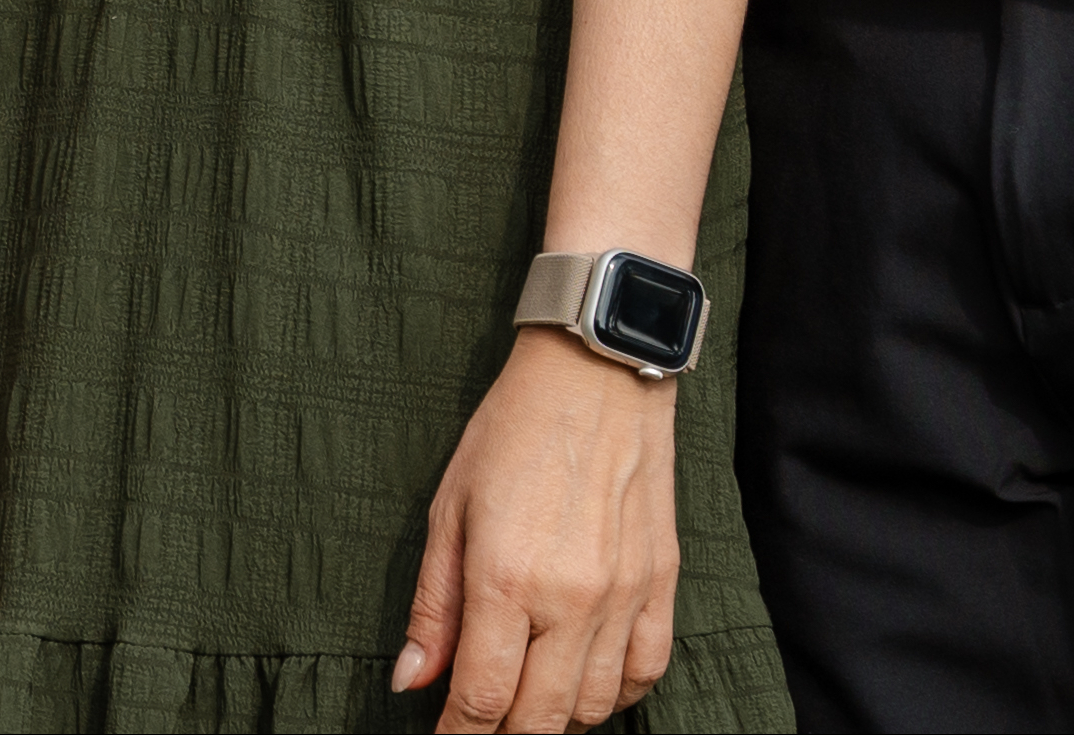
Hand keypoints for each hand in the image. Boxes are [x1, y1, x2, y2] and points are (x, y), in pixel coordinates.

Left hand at [395, 331, 675, 731]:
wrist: (599, 373)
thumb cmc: (512, 431)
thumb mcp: (449, 508)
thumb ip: (432, 604)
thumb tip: (411, 679)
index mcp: (505, 578)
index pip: (481, 699)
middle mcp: (570, 598)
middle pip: (540, 719)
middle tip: (482, 729)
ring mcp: (624, 594)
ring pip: (594, 707)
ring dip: (557, 720)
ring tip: (528, 703)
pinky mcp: (662, 583)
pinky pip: (646, 672)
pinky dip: (615, 695)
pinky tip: (586, 683)